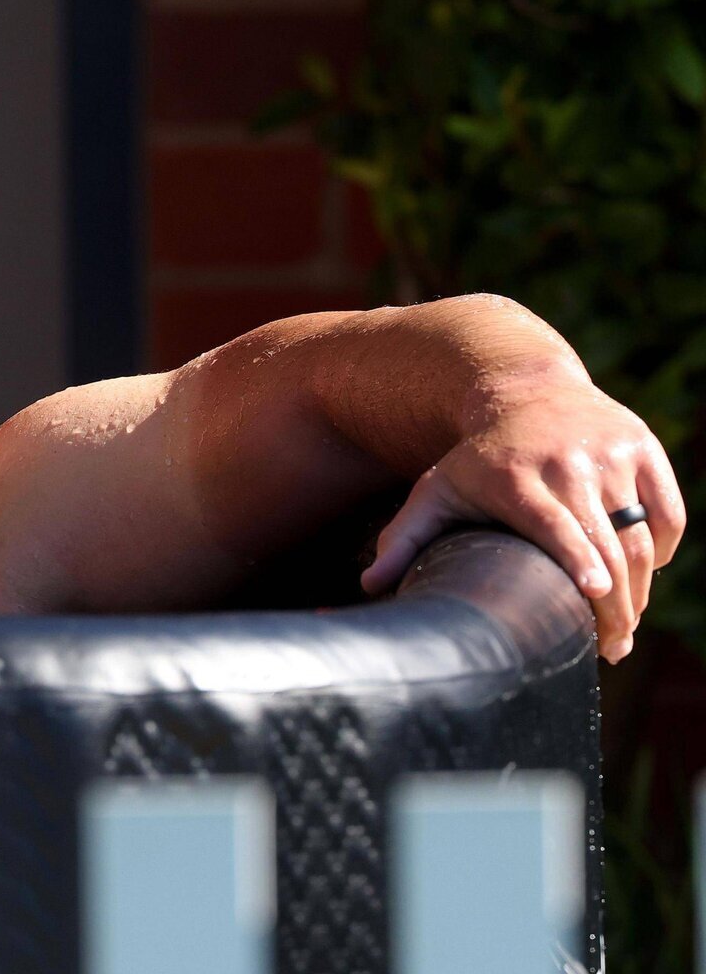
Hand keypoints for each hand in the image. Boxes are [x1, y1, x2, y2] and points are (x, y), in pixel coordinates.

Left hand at [360, 379, 685, 662]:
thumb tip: (368, 584)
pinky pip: (669, 512)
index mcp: (515, 476)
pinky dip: (664, 549)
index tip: (597, 594)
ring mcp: (610, 453)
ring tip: (624, 628)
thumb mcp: (437, 489)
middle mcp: (567, 462)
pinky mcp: (643, 447)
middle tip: (611, 647)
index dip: (577, 558)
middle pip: (606, 541)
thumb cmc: (477, 459)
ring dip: (641, 589)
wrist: (524, 391)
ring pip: (642, 533)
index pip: (553, 523)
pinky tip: (644, 577)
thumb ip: (405, 537)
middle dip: (615, 603)